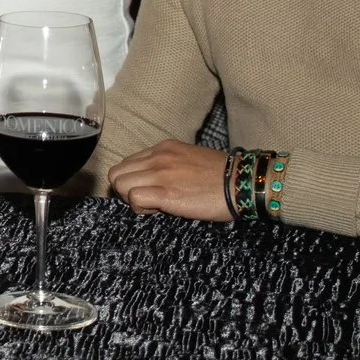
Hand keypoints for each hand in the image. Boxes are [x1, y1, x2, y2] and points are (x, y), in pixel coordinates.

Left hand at [105, 140, 232, 220]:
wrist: (243, 183)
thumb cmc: (221, 176)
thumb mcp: (189, 159)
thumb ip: (168, 164)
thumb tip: (153, 179)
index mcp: (163, 148)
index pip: (127, 163)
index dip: (133, 181)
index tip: (148, 190)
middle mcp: (158, 157)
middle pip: (117, 174)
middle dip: (126, 191)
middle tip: (146, 200)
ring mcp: (161, 173)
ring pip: (120, 184)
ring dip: (131, 199)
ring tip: (153, 205)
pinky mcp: (166, 192)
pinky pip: (134, 198)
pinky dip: (140, 208)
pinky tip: (158, 211)